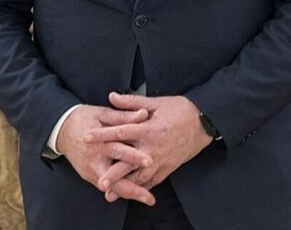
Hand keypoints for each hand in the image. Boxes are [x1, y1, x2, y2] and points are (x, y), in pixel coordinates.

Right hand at [57, 105, 155, 205]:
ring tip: (147, 199)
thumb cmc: (84, 119)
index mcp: (98, 141)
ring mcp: (91, 171)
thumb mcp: (103, 114)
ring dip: (130, 194)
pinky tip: (137, 194)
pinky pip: (108, 187)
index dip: (134, 156)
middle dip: (132, 188)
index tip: (150, 161)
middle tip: (149, 197)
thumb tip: (144, 114)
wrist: (62, 130)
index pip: (118, 150)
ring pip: (112, 187)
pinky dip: (122, 191)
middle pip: (114, 178)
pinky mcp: (90, 177)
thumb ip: (124, 117)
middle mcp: (94, 160)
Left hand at [84, 93, 213, 199]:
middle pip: (128, 162)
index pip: (120, 132)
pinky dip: (141, 186)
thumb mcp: (156, 103)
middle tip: (98, 180)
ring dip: (124, 185)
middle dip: (112, 172)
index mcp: (148, 129)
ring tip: (110, 193)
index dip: (102, 135)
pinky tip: (130, 191)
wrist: (204, 122)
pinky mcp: (169, 167)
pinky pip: (153, 180)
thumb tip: (111, 97)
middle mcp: (153, 148)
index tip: (87, 137)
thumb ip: (131, 102)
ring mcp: (161, 160)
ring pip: (140, 176)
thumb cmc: (180, 110)